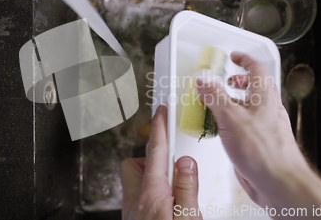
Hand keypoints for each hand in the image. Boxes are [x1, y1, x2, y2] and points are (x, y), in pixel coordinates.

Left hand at [121, 105, 202, 219]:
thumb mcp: (188, 218)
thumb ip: (187, 189)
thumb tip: (186, 162)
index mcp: (152, 193)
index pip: (155, 152)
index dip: (159, 128)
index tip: (161, 111)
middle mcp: (136, 199)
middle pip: (135, 163)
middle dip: (152, 157)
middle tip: (172, 163)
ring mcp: (132, 209)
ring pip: (134, 179)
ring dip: (152, 176)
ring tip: (174, 187)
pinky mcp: (133, 218)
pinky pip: (138, 195)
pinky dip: (152, 191)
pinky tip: (167, 203)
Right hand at [197, 52, 310, 207]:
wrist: (278, 182)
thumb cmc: (263, 150)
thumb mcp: (231, 117)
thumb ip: (215, 96)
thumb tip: (203, 80)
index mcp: (264, 96)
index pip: (257, 69)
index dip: (244, 60)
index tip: (234, 56)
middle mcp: (266, 109)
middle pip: (254, 88)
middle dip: (238, 82)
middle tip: (225, 80)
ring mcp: (263, 127)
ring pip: (248, 108)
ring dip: (232, 103)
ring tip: (216, 104)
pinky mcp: (258, 143)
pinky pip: (243, 126)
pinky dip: (231, 122)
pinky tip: (220, 130)